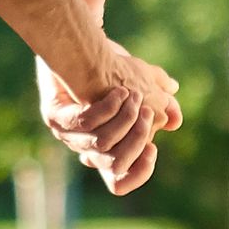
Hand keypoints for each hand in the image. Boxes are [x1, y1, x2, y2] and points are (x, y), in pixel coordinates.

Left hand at [41, 42, 181, 198]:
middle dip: (137, 138)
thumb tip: (173, 122)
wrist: (76, 44)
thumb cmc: (110, 68)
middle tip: (147, 110)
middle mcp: (83, 147)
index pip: (118, 184)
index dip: (139, 172)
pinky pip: (85, 122)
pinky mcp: (55, 116)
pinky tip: (118, 91)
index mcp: (104, 149)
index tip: (154, 148)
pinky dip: (106, 107)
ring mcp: (66, 134)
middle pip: (115, 164)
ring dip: (125, 119)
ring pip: (102, 143)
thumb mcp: (141, 85)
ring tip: (134, 96)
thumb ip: (160, 104)